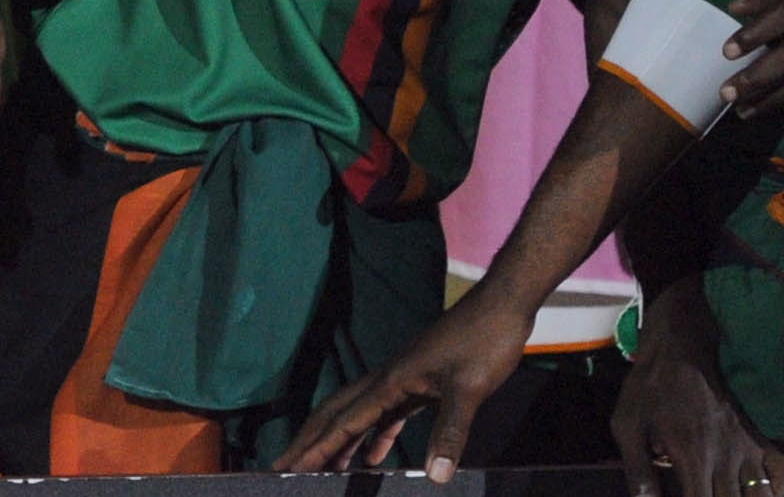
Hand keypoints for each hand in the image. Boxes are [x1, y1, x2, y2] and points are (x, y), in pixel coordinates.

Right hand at [278, 289, 530, 477]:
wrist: (501, 306)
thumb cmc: (484, 341)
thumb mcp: (469, 389)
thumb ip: (450, 432)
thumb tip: (438, 477)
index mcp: (390, 381)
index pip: (343, 421)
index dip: (316, 448)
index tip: (288, 469)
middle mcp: (387, 380)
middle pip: (336, 414)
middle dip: (309, 442)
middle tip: (282, 467)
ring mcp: (402, 381)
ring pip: (357, 415)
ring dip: (338, 442)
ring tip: (320, 471)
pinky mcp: (419, 384)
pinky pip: (384, 416)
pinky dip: (373, 438)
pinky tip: (374, 459)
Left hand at [609, 281, 783, 496]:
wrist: (683, 343)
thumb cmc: (652, 384)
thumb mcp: (629, 424)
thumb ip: (638, 470)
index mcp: (693, 456)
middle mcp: (727, 457)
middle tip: (700, 489)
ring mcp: (749, 446)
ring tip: (722, 491)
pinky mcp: (760, 435)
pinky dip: (775, 489)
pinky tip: (753, 489)